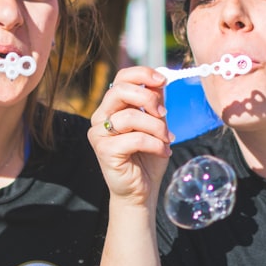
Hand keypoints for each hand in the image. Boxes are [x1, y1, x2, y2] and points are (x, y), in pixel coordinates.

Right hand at [88, 66, 173, 206]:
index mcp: (112, 107)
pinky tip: (162, 152)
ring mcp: (98, 134)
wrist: (141, 191)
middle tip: (164, 113)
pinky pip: (135, 138)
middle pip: (119, 90)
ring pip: (130, 116)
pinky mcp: (103, 150)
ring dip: (156, 127)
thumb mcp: (156, 125)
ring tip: (166, 139)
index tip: (163, 80)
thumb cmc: (147, 157)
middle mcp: (100, 117)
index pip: (120, 79)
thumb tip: (161, 80)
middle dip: (148, 98)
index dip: (142, 74)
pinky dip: (155, 144)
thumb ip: (155, 104)